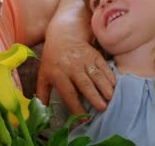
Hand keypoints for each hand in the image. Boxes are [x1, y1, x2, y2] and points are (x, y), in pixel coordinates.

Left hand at [35, 0, 114, 114]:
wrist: (63, 35)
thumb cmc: (52, 59)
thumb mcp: (43, 74)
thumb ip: (42, 94)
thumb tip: (40, 113)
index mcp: (58, 73)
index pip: (68, 93)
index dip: (76, 107)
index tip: (84, 119)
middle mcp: (72, 67)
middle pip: (85, 84)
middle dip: (94, 97)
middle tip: (103, 108)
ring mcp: (84, 60)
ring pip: (96, 75)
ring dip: (105, 87)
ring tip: (111, 98)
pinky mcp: (94, 55)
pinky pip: (104, 67)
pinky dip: (110, 76)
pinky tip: (114, 86)